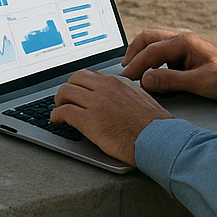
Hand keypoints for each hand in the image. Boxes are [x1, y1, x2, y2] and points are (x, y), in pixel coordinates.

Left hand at [50, 71, 172, 165]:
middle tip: (64, 99)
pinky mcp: (89, 120)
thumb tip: (116, 94)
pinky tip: (57, 121)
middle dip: (67, 89)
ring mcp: (96, 103)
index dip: (80, 84)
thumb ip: (125, 92)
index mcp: (117, 82)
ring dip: (59, 101)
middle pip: (74, 79)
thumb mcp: (141, 98)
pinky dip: (56, 116)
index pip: (89, 75)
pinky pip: (64, 112)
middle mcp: (105, 88)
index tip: (77, 91)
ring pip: (65, 93)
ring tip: (58, 109)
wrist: (160, 141)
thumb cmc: (155, 126)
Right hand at [120, 28, 216, 100]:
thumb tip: (146, 80)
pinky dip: (150, 57)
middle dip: (133, 52)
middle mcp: (180, 38)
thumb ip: (171, 80)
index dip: (136, 64)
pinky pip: (160, 49)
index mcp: (183, 42)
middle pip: (147, 38)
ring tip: (134, 69)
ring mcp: (182, 43)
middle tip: (125, 69)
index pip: (151, 51)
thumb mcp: (199, 82)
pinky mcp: (183, 51)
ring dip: (141, 53)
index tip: (127, 77)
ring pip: (152, 41)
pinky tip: (150, 70)